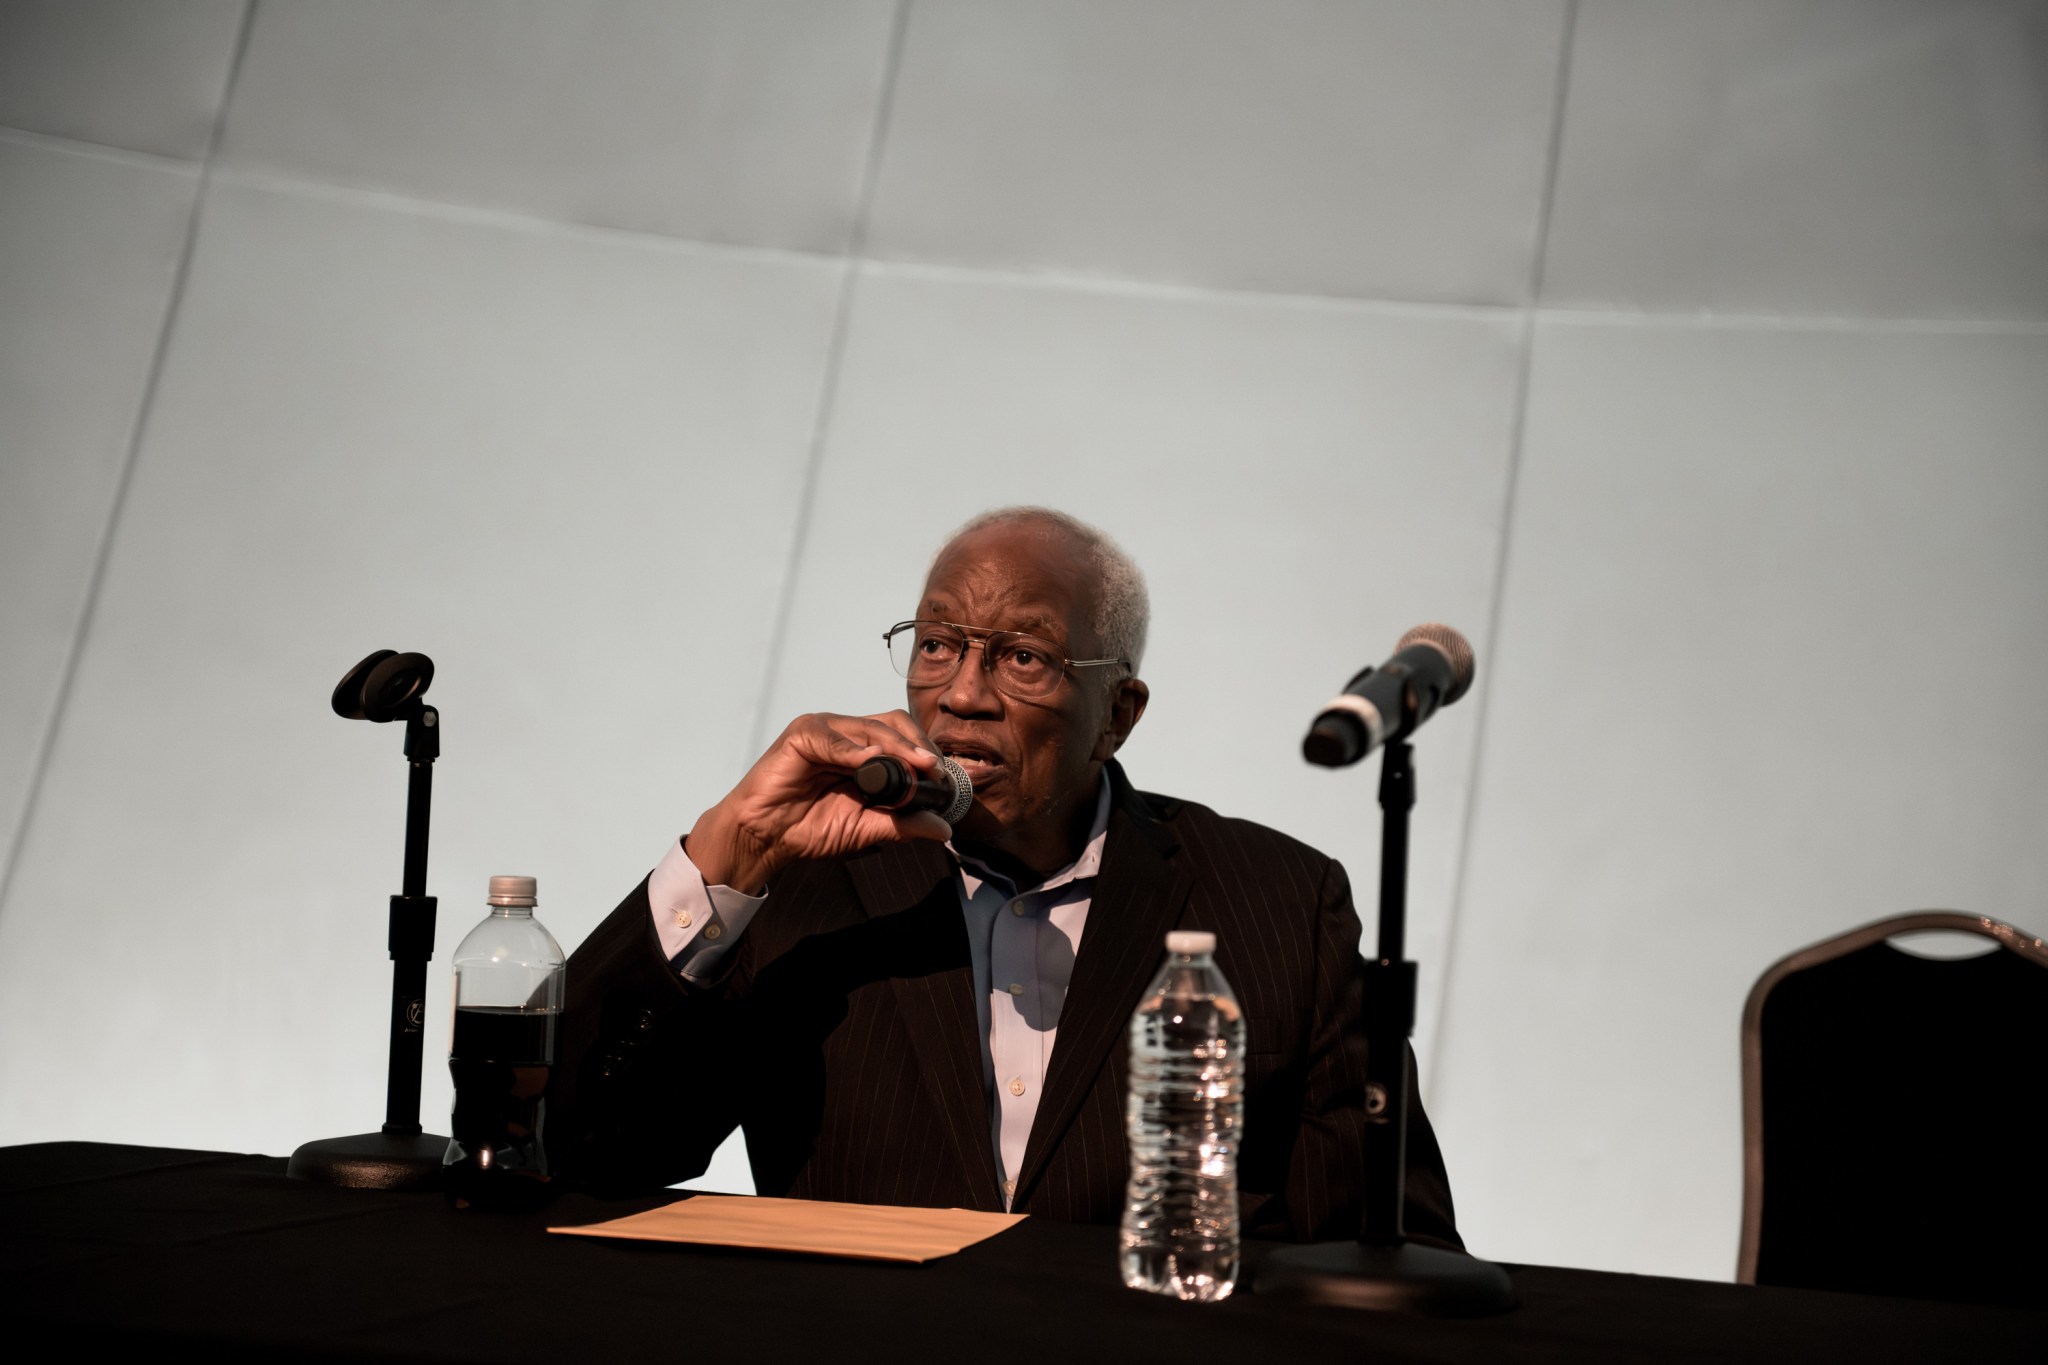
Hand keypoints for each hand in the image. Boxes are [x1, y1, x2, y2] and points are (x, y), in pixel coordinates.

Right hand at [685, 711, 951, 892]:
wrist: (767, 837)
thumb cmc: (810, 827)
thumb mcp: (866, 828)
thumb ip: (903, 824)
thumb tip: (944, 828)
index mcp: (863, 750)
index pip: (904, 736)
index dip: (926, 752)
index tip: (945, 779)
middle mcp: (846, 735)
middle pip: (892, 724)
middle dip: (917, 746)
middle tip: (934, 770)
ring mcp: (824, 731)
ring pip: (869, 728)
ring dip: (896, 747)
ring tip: (916, 766)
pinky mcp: (801, 736)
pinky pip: (831, 738)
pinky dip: (852, 750)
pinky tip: (870, 761)